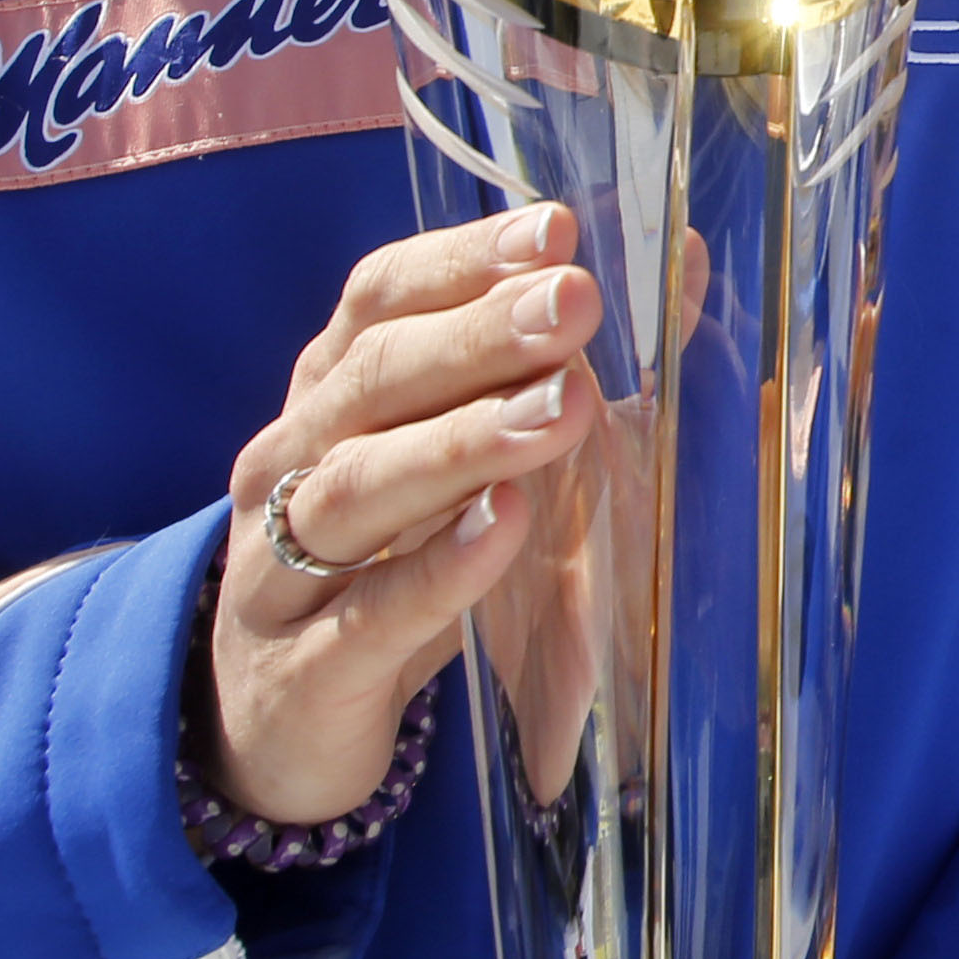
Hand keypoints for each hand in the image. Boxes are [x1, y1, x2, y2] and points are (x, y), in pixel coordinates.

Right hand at [211, 205, 598, 826]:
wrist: (276, 727)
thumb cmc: (391, 570)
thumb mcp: (467, 467)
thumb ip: (566, 368)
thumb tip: (682, 263)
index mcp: (330, 394)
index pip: (380, 298)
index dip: (463, 260)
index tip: (555, 231)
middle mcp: (288, 462)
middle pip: (373, 378)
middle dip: (479, 337)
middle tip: (575, 302)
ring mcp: (277, 567)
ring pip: (357, 486)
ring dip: (463, 440)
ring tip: (566, 407)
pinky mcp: (301, 672)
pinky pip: (367, 614)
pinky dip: (436, 567)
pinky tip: (503, 526)